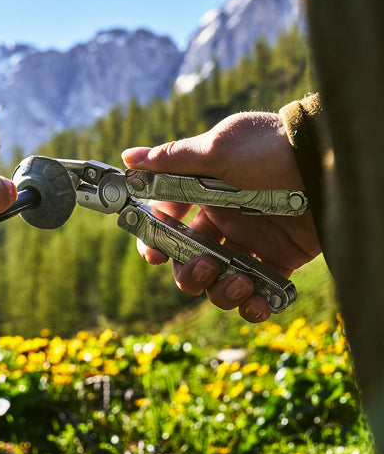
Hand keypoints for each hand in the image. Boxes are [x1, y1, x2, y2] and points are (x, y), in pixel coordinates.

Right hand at [122, 112, 321, 322]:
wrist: (325, 162)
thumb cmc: (269, 149)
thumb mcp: (217, 149)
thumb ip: (172, 159)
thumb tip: (129, 157)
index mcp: (204, 196)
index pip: (168, 224)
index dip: (156, 241)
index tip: (154, 254)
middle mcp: (224, 221)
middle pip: (189, 261)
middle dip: (188, 273)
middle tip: (205, 266)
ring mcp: (250, 243)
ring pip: (219, 281)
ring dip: (220, 292)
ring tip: (239, 283)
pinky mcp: (278, 260)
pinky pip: (258, 292)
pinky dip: (253, 305)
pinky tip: (256, 300)